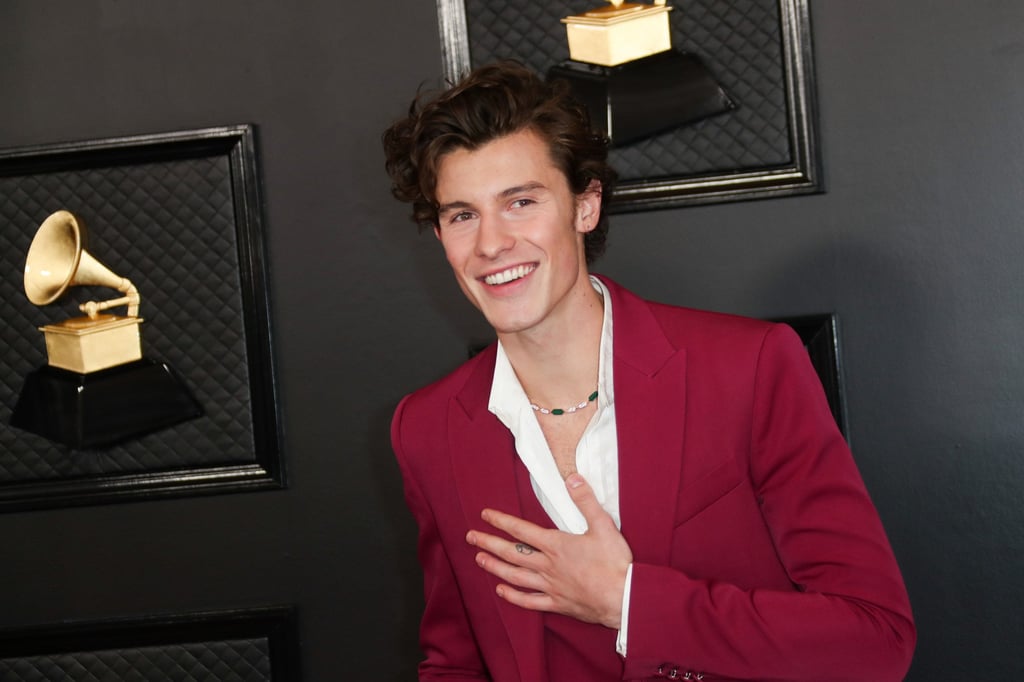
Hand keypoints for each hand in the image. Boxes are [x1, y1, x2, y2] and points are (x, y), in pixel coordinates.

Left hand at [465, 473, 632, 628]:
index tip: (485, 515)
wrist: (624, 598)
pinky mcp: (557, 603)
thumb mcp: (603, 525)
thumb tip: (572, 477)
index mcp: (556, 545)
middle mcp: (548, 566)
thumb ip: (586, 500)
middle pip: (512, 553)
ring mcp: (551, 586)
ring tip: (479, 560)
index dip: (501, 521)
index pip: (521, 530)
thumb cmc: (615, 563)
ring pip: (515, 575)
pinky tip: (501, 591)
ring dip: (495, 567)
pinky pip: (529, 601)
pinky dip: (513, 596)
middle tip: (471, 537)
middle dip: (489, 543)